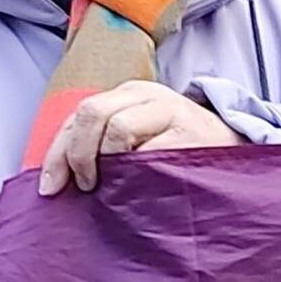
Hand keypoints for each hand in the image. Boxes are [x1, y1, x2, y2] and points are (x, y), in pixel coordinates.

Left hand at [38, 80, 242, 195]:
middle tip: (84, 184)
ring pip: (117, 127)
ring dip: (107, 162)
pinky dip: (134, 173)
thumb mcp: (136, 134)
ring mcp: (170, 109)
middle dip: (77, 154)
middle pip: (92, 113)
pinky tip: (137, 185)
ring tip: (112, 184)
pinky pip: (146, 153)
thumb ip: (101, 141)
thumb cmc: (174, 148)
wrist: (230, 148)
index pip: (78, 115)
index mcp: (129, 93)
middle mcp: (147, 95)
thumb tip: (56, 175)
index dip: (57, 153)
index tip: (50, 187)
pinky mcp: (187, 132)